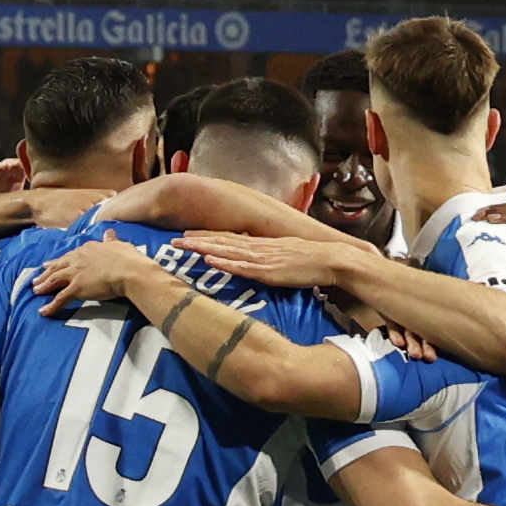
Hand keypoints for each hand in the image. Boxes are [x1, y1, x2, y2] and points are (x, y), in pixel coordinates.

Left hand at [31, 236, 160, 310]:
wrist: (130, 271)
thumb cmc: (128, 259)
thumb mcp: (119, 245)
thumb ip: (111, 240)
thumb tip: (109, 233)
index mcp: (88, 249)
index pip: (70, 255)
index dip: (59, 260)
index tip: (51, 263)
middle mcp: (78, 259)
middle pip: (57, 266)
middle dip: (45, 273)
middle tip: (36, 278)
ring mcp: (76, 273)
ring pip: (54, 280)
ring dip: (43, 286)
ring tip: (36, 291)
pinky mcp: (76, 288)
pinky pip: (60, 298)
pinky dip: (51, 306)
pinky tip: (43, 311)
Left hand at [177, 230, 359, 292]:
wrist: (332, 259)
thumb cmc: (312, 262)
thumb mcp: (286, 257)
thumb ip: (271, 259)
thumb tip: (261, 264)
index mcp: (262, 244)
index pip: (229, 238)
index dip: (208, 236)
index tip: (188, 234)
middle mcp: (258, 247)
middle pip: (222, 241)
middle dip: (197, 240)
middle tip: (173, 240)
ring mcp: (262, 258)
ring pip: (226, 250)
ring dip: (203, 248)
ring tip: (182, 245)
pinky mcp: (268, 270)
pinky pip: (242, 266)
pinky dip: (225, 262)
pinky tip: (209, 260)